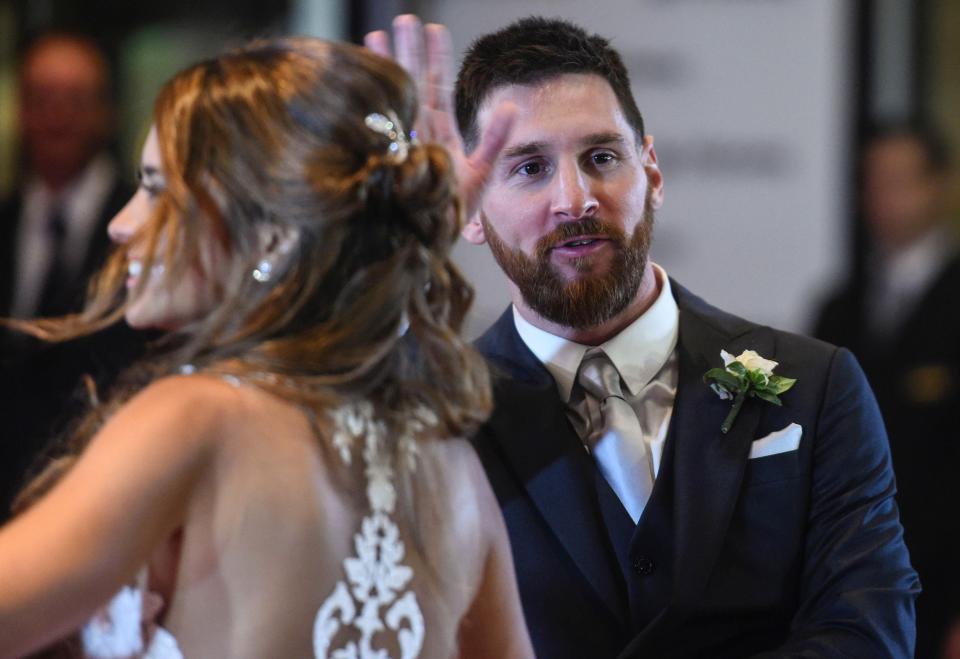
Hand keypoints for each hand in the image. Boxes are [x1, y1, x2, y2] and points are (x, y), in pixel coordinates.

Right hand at [364, 14, 514, 224]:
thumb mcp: (482, 171)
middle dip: (407, 52)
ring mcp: (400, 146)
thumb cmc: (456, 209)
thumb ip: (496, 137)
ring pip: (393, 100)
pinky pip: (378, 128)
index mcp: (441, 135)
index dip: (436, 60)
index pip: (438, 89)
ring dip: (386, 70)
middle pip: (412, 86)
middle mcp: (419, 135)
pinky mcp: (387, 160)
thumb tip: (513, 103)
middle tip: (402, 19)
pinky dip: (370, 106)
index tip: (434, 29)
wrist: (433, 241)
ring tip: (373, 36)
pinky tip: (361, 82)